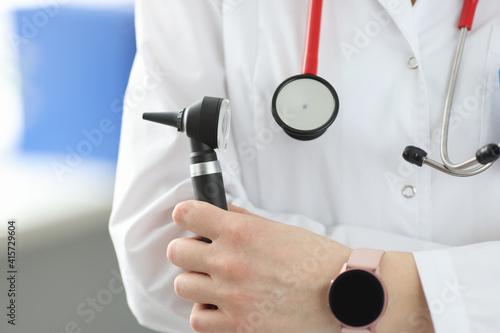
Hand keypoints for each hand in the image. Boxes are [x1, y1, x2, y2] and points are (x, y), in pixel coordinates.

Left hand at [167, 200, 351, 332]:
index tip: (191, 221)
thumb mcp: (279, 229)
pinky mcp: (237, 325)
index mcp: (240, 231)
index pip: (186, 214)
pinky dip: (205, 313)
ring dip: (196, 282)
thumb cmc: (317, 261)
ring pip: (183, 285)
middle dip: (188, 251)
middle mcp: (229, 261)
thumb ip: (243, 219)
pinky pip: (198, 320)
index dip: (186, 215)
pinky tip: (220, 305)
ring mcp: (230, 295)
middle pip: (176, 252)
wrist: (342, 293)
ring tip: (214, 282)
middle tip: (204, 254)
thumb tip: (221, 210)